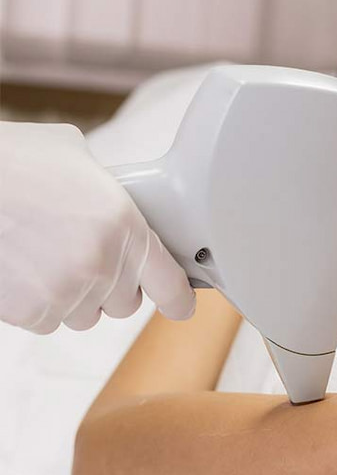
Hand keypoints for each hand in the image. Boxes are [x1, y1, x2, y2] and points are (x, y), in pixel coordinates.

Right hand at [0, 122, 194, 332]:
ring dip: (73, 296)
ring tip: (45, 257)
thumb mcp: (73, 154)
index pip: (170, 283)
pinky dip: (37, 304)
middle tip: (85, 256)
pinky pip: (47, 321)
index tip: (180, 304)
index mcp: (124, 225)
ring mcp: (64, 291)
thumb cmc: (9, 161)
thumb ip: (106, 185)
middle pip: (126, 304)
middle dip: (112, 286)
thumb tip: (113, 193)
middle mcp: (101, 264)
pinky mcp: (27, 311)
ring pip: (85, 316)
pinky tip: (22, 269)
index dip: (178, 298)